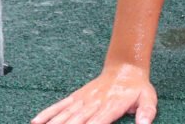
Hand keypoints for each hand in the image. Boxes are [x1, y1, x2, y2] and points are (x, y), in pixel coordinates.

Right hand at [31, 63, 157, 123]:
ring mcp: (83, 99)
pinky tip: (36, 122)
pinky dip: (47, 113)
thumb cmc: (137, 87)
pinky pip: (60, 106)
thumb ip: (146, 112)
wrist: (126, 66)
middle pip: (76, 122)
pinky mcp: (76, 96)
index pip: (98, 122)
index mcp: (111, 106)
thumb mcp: (148, 98)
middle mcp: (94, 103)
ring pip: (65, 115)